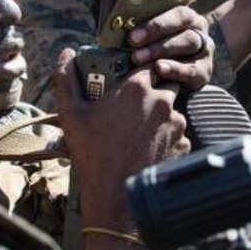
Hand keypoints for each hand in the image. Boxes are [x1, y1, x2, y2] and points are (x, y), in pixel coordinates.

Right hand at [54, 49, 188, 249]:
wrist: (116, 197)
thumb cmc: (91, 153)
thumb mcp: (71, 114)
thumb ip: (66, 78)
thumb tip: (66, 52)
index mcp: (138, 88)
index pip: (150, 64)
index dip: (142, 70)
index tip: (132, 80)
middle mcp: (163, 101)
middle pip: (166, 84)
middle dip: (155, 91)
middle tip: (134, 108)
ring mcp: (177, 124)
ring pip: (173, 110)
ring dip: (161, 116)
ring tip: (139, 132)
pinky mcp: (184, 144)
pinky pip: (178, 134)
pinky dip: (167, 138)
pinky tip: (149, 149)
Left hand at [127, 5, 212, 90]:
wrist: (164, 80)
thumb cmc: (151, 50)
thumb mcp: (146, 37)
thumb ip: (138, 29)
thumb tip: (116, 24)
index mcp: (186, 17)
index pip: (177, 14)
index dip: (155, 24)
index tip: (132, 36)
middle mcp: (199, 31)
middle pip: (183, 30)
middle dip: (156, 38)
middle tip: (133, 48)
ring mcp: (205, 52)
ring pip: (188, 45)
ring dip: (162, 51)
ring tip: (140, 59)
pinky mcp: (204, 71)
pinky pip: (192, 70)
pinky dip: (175, 69)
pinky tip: (160, 70)